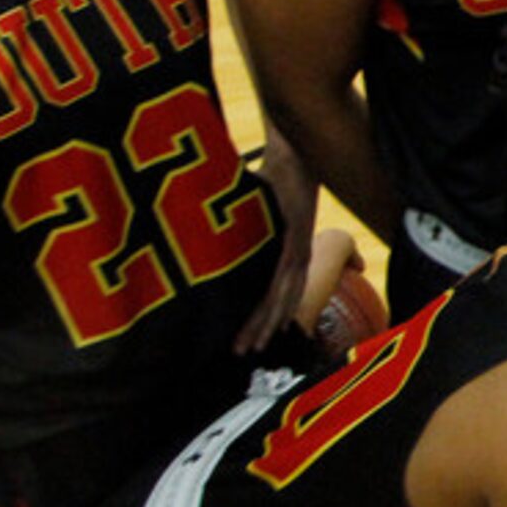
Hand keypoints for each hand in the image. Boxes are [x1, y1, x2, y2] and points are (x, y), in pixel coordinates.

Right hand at [236, 135, 319, 352]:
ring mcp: (298, 250)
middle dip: (261, 330)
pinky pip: (283, 276)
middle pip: (280, 303)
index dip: (264, 316)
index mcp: (288, 252)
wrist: (293, 153)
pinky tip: (265, 320)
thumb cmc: (272, 177)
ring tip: (247, 346)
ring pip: (281, 297)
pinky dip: (273, 299)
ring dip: (265, 324)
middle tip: (241, 353)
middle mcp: (297, 256)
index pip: (276, 292)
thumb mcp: (251, 210)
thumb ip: (237, 225)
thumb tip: (207, 230)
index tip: (247, 337)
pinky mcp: (296, 241)